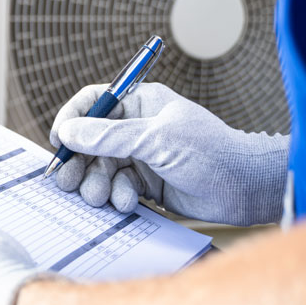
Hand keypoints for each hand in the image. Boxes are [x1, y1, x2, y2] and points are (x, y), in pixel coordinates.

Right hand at [50, 83, 288, 225]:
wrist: (246, 189)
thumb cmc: (210, 152)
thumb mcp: (156, 139)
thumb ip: (108, 136)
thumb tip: (68, 132)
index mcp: (140, 103)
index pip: (93, 101)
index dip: (72, 118)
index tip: (59, 140)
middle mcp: (136, 127)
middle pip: (90, 141)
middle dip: (79, 161)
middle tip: (67, 181)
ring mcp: (140, 156)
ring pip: (101, 168)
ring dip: (96, 184)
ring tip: (99, 197)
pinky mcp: (146, 183)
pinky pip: (117, 188)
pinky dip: (117, 196)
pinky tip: (128, 202)